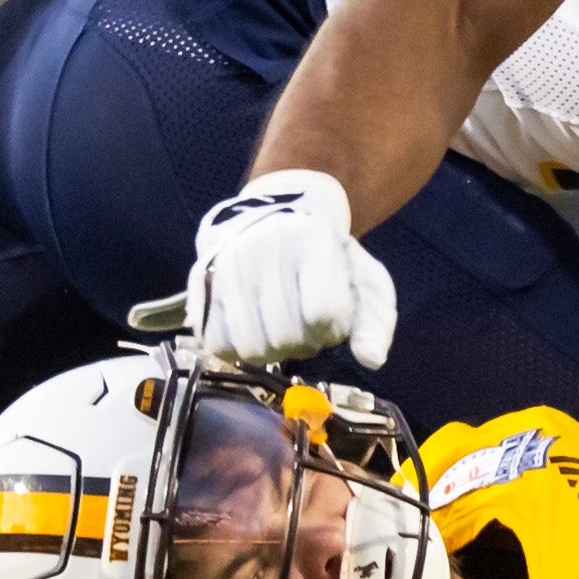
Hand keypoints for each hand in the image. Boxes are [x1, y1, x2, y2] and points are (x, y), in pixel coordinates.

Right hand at [138, 167, 398, 365]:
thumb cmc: (326, 258)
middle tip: (308, 325)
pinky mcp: (201, 286)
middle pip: (286, 335)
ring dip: (274, 351)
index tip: (336, 317)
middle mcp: (262, 247)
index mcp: (311, 237)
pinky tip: (256, 330)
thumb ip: (376, 321)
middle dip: (306, 343)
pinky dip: (240, 350)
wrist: (272, 217)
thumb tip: (372, 361)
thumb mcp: (363, 279)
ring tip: (283, 327)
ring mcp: (226, 266)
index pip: (324, 311)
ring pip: (251, 348)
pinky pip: (218, 346)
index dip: (335, 328)